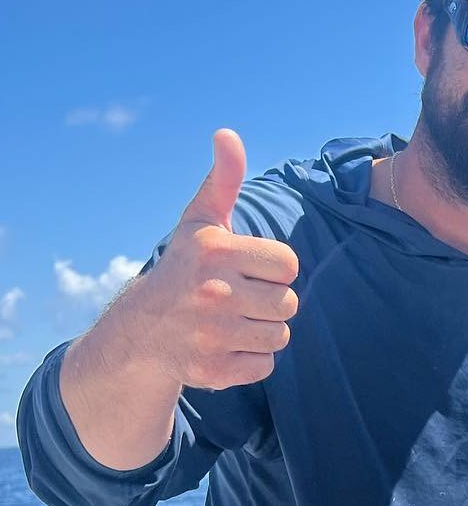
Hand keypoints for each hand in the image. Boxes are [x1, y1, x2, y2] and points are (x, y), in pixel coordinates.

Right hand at [130, 130, 300, 389]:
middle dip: (269, 302)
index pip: (289, 265)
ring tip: (230, 322)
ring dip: (262, 331)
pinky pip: (265, 366)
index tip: (244, 270)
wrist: (140, 332)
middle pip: (289, 304)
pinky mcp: (213, 371)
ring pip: (280, 336)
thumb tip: (227, 134)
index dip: (273, 269)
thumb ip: (223, 180)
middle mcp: (213, 292)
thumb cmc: (185, 268)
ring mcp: (211, 335)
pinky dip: (250, 361)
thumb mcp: (201, 222)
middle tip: (236, 299)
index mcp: (216, 251)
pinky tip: (223, 347)